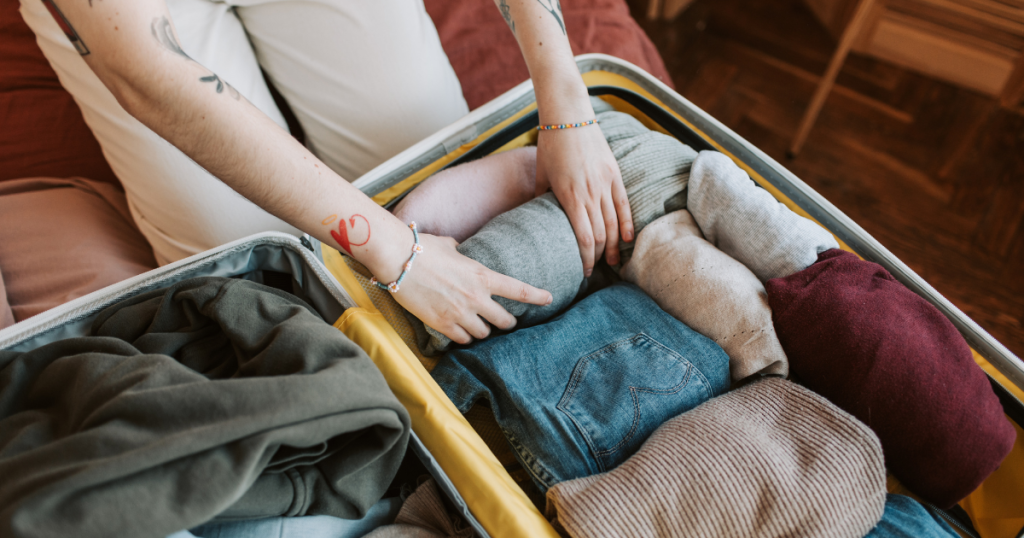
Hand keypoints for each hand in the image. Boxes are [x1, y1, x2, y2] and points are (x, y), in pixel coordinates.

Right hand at [391, 234, 552, 343]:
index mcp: (482, 275)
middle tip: (504, 321)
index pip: (518, 290)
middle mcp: (476, 297)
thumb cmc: (423, 248)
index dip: (537, 296)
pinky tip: (460, 331)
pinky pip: (462, 339)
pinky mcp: (442, 324)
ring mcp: (460, 313)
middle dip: (507, 322)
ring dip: (482, 331)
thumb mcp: (451, 247)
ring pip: (484, 334)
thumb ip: (462, 253)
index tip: (549, 298)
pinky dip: (463, 337)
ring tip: (477, 325)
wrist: (398, 259)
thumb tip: (459, 250)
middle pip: (504, 321)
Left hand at [536, 123, 633, 275]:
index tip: (584, 270)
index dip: (586, 258)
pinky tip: (628, 239)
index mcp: (569, 197)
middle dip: (599, 256)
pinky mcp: (614, 174)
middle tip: (597, 269)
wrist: (569, 116)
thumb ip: (540, 197)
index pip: (583, 238)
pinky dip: (627, 223)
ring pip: (614, 223)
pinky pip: (624, 204)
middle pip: (601, 235)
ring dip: (614, 245)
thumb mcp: (541, 174)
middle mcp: (590, 193)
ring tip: (613, 261)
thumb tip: (537, 217)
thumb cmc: (550, 144)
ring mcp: (605, 183)